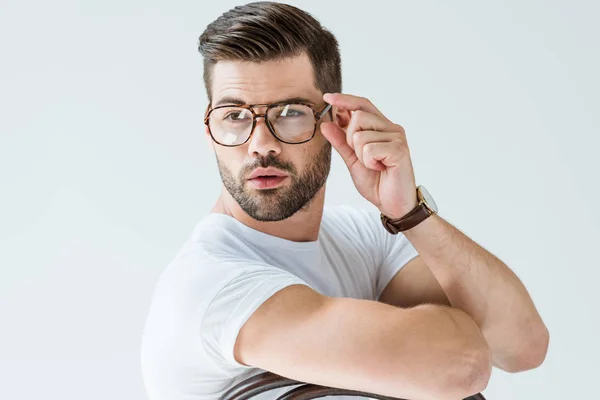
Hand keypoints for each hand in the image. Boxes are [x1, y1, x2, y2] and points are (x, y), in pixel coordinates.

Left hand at [320, 93, 417, 218]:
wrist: (393, 204)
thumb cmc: (377, 182)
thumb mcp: (352, 160)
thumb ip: (341, 142)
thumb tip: (326, 124)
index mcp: (381, 128)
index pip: (362, 105)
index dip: (345, 99)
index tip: (327, 97)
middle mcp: (391, 128)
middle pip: (358, 116)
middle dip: (350, 138)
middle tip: (362, 157)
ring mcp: (397, 138)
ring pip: (360, 134)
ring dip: (360, 154)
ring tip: (373, 165)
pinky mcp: (399, 150)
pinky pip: (369, 149)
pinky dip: (368, 162)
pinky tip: (380, 168)